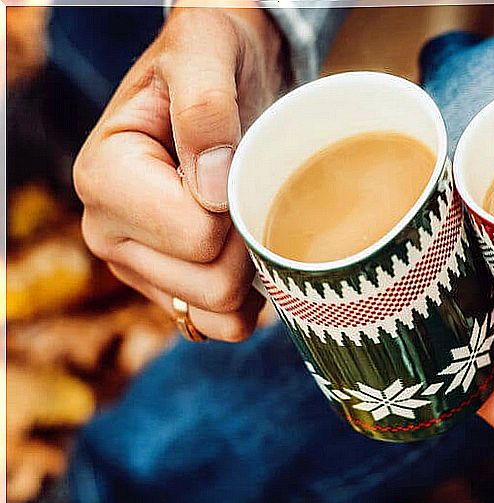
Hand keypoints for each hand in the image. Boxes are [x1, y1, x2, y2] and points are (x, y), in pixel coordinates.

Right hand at [73, 4, 283, 340]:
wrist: (222, 77)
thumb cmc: (210, 59)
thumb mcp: (204, 52)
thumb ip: (203, 108)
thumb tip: (211, 192)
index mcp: (105, 178)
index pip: (198, 237)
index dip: (240, 210)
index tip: (240, 167)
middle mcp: (109, 232)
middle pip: (212, 285)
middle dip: (250, 243)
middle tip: (251, 191)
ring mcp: (138, 268)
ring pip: (220, 313)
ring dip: (253, 273)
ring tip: (251, 217)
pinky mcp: (168, 288)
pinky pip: (221, 325)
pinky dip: (250, 299)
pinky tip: (252, 254)